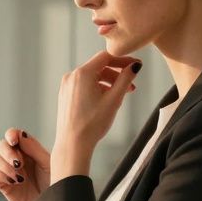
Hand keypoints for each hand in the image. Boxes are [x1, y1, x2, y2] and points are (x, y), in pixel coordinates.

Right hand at [0, 128, 51, 200]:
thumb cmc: (56, 184)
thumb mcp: (48, 164)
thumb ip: (34, 148)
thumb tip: (20, 134)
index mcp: (29, 151)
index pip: (13, 136)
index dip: (11, 135)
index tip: (14, 141)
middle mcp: (17, 159)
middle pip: (1, 146)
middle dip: (8, 152)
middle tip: (19, 163)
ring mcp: (9, 172)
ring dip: (6, 166)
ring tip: (20, 178)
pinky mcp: (4, 185)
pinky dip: (1, 175)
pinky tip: (15, 182)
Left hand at [52, 52, 140, 179]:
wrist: (73, 144)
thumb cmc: (93, 124)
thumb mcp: (114, 100)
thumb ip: (126, 79)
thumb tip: (135, 66)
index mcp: (83, 73)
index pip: (106, 57)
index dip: (123, 60)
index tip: (136, 66)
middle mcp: (72, 76)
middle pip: (99, 67)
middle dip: (117, 74)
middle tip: (132, 86)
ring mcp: (67, 85)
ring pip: (92, 77)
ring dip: (108, 83)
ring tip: (120, 96)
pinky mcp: (65, 95)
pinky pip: (84, 85)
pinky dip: (97, 89)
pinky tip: (106, 101)